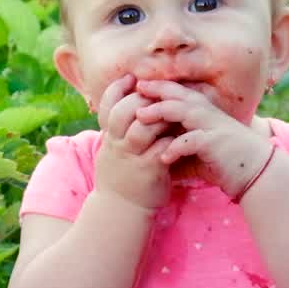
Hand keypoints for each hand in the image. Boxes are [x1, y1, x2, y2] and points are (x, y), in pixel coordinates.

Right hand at [91, 74, 176, 211]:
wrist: (121, 210)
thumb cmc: (122, 176)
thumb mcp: (112, 150)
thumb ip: (118, 129)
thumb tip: (127, 104)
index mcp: (109, 137)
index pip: (107, 106)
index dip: (117, 89)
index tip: (131, 78)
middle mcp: (117, 145)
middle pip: (123, 112)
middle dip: (142, 97)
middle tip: (157, 92)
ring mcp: (132, 158)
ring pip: (142, 128)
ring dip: (159, 116)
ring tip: (172, 110)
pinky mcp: (149, 170)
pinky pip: (161, 148)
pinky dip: (171, 138)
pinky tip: (181, 133)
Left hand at [133, 80, 271, 197]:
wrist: (254, 172)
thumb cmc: (224, 162)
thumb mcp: (195, 155)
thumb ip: (177, 152)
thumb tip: (154, 159)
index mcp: (202, 112)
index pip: (177, 94)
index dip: (157, 88)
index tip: (136, 89)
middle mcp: (206, 114)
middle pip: (177, 95)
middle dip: (155, 91)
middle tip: (134, 90)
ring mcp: (211, 126)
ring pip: (182, 111)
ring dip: (160, 112)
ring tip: (140, 118)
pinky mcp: (214, 143)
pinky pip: (191, 141)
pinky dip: (176, 148)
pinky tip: (163, 157)